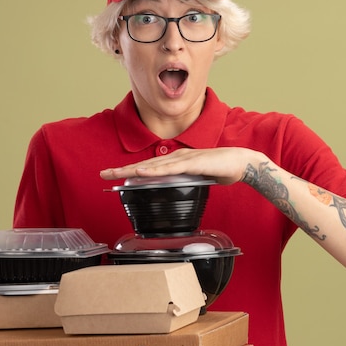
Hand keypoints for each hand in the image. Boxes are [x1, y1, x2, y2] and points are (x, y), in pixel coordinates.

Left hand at [99, 147, 266, 184]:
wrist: (241, 163)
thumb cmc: (221, 169)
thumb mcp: (196, 178)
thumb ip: (184, 181)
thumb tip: (174, 188)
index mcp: (176, 161)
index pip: (149, 167)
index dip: (130, 171)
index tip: (113, 175)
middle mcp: (176, 157)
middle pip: (145, 164)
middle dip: (123, 170)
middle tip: (103, 174)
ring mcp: (184, 159)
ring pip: (153, 166)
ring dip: (133, 169)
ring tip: (116, 173)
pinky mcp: (193, 164)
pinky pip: (170, 169)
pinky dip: (153, 170)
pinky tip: (140, 172)